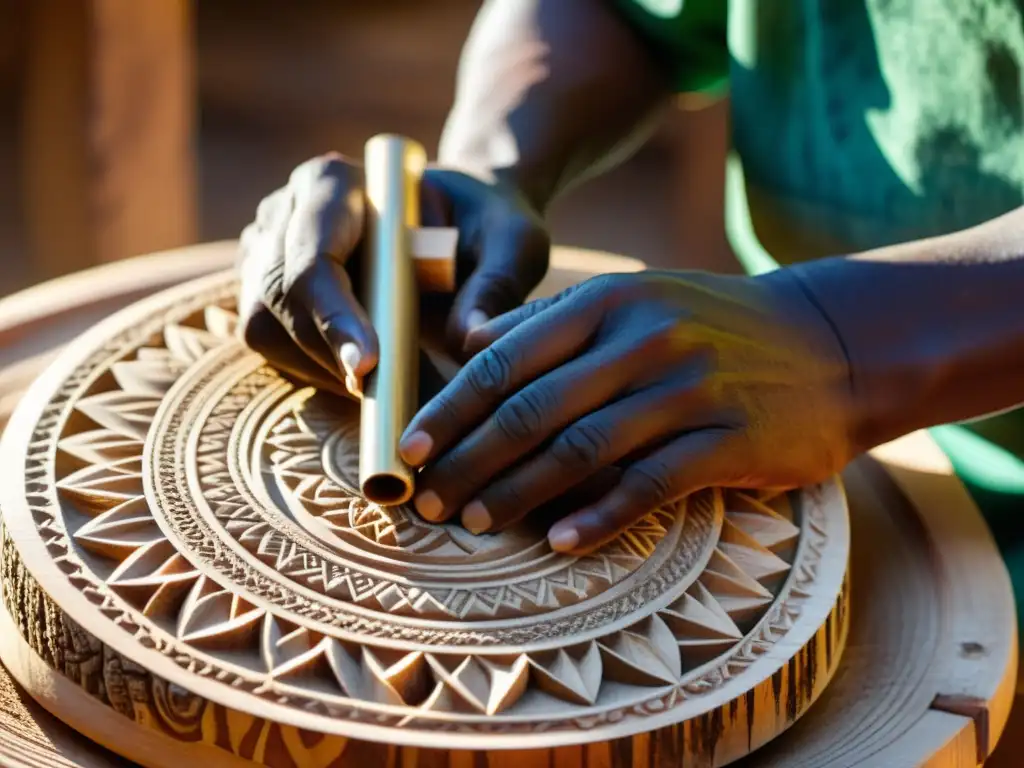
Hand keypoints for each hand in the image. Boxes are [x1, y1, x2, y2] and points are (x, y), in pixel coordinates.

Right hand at [236, 154, 549, 395]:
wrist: (463, 227)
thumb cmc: (486, 225)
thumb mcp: (512, 241)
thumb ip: (497, 281)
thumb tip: (468, 338)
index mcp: (332, 183)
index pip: (314, 253)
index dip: (334, 314)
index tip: (370, 366)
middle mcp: (285, 213)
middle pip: (278, 294)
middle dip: (326, 352)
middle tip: (383, 398)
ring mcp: (268, 254)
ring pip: (266, 327)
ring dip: (322, 370)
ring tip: (384, 392)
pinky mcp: (272, 297)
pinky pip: (276, 348)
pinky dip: (318, 376)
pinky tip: (366, 385)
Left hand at [398, 270, 854, 553]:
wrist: (833, 342)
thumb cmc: (715, 325)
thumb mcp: (637, 298)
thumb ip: (552, 318)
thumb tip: (470, 338)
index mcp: (609, 301)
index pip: (507, 358)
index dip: (451, 409)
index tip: (409, 450)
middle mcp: (644, 338)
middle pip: (533, 409)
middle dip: (469, 461)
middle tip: (427, 502)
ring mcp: (690, 389)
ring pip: (581, 449)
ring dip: (518, 494)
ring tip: (475, 524)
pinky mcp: (732, 439)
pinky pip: (650, 485)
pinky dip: (599, 516)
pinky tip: (559, 542)